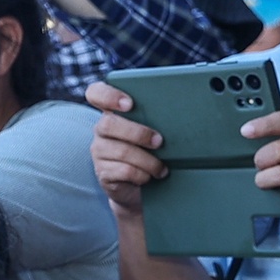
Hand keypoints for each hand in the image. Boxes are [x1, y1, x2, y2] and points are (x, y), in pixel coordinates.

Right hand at [86, 81, 163, 216]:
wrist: (140, 185)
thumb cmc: (150, 151)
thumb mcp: (152, 129)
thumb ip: (156, 116)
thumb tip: (183, 110)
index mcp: (113, 112)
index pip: (96, 94)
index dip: (108, 96)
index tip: (129, 104)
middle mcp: (101, 130)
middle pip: (108, 124)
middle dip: (138, 133)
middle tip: (159, 141)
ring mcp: (100, 152)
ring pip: (121, 151)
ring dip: (148, 160)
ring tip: (161, 167)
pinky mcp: (103, 173)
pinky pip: (123, 171)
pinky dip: (142, 175)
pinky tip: (149, 176)